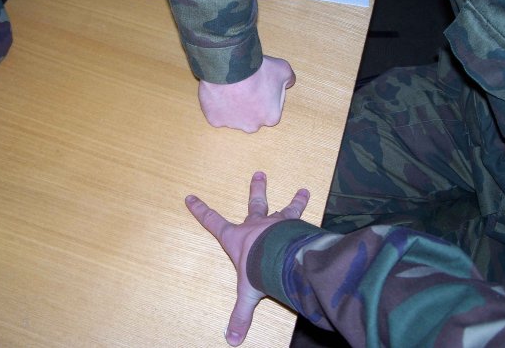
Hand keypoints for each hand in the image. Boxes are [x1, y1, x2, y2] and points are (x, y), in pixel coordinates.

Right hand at [185, 171, 309, 345]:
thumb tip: (232, 340)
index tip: (191, 197)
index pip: (213, 222)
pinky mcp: (293, 224)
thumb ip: (241, 315)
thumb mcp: (247, 293)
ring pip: (284, 208)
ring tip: (303, 190)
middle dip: (256, 189)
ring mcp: (276, 222)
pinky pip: (301, 217)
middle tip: (260, 173)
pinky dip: (306, 211)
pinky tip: (313, 203)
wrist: (280, 257)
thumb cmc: (258, 269)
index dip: (201, 211)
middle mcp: (256, 225)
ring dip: (293, 200)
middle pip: (254, 204)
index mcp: (237, 238)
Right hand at [198, 56, 295, 132]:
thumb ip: (289, 79)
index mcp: (271, 117)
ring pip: (233, 115)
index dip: (265, 94)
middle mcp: (252, 126)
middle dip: (249, 103)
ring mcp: (232, 124)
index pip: (270, 107)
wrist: (231, 68)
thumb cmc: (258, 70)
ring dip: (232, 104)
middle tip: (245, 85)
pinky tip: (218, 92)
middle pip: (252, 115)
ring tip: (230, 86)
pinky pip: (216, 113)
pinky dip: (216, 104)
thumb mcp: (283, 69)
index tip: (260, 83)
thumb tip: (289, 82)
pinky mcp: (215, 119)